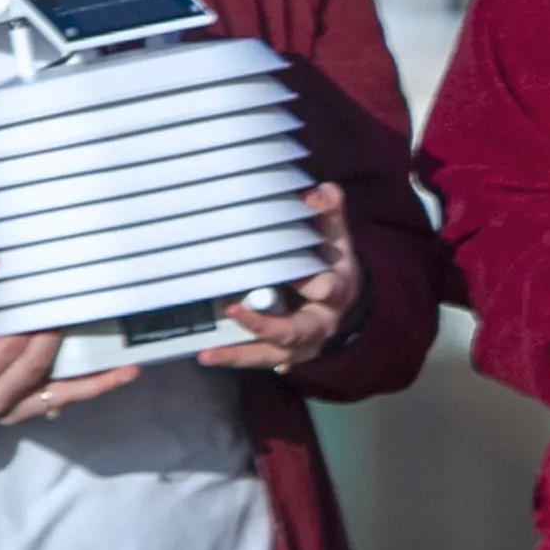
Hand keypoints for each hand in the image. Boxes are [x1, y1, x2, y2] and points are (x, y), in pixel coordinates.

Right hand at [0, 253, 137, 425]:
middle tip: (79, 304)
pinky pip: (66, 398)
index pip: (9, 346)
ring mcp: (13, 409)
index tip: (50, 297)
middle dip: (55, 335)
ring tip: (129, 361)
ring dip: (96, 375)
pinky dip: (96, 386)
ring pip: (61, 390)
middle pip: (36, 364)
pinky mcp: (28, 411)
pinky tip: (126, 373)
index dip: (29, 324)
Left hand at [197, 186, 362, 372]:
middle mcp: (319, 324)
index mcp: (336, 292)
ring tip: (209, 353)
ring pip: (271, 353)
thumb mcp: (336, 239)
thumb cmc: (332, 266)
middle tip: (236, 310)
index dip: (316, 285)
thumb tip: (317, 190)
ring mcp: (300, 345)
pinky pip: (257, 359)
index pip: (330, 289)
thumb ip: (328, 213)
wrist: (341, 305)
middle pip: (295, 331)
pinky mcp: (282, 354)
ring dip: (240, 353)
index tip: (300, 278)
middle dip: (266, 325)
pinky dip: (233, 358)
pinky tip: (208, 355)